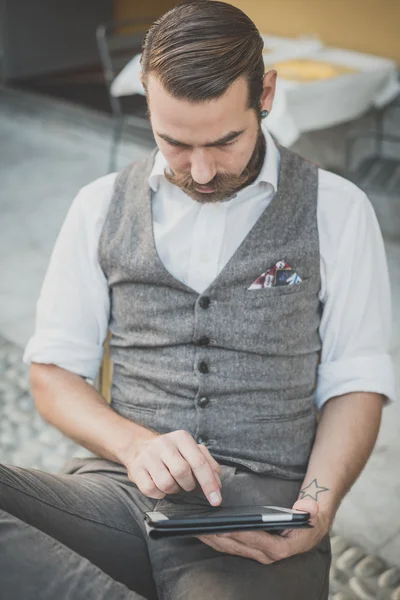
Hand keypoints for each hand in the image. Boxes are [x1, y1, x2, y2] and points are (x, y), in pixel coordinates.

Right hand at [123, 429, 221, 505]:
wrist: (139, 446)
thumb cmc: (171, 452)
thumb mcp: (190, 450)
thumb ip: (208, 464)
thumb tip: (218, 483)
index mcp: (182, 438)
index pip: (199, 462)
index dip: (209, 483)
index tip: (216, 500)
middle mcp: (164, 444)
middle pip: (183, 472)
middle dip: (189, 485)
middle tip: (187, 484)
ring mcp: (148, 456)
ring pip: (167, 483)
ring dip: (173, 489)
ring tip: (172, 482)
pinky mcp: (136, 469)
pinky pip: (152, 490)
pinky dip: (159, 493)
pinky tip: (159, 485)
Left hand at [197, 498, 331, 563]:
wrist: (310, 528)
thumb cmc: (309, 518)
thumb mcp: (313, 511)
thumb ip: (310, 509)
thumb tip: (307, 508)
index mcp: (282, 547)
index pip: (258, 541)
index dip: (242, 535)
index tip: (225, 527)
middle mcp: (268, 554)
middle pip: (239, 546)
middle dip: (220, 537)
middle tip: (203, 526)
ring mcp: (258, 553)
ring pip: (232, 548)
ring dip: (214, 539)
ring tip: (198, 528)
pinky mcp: (251, 549)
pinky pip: (232, 545)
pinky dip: (218, 539)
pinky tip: (205, 530)